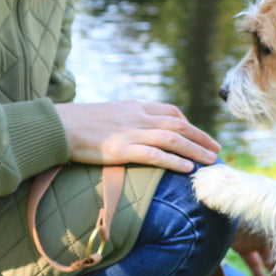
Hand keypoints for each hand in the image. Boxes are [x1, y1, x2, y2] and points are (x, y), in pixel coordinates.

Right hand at [55, 100, 219, 171]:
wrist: (56, 126)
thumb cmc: (78, 124)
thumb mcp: (108, 115)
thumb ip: (127, 120)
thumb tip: (141, 132)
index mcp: (134, 106)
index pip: (171, 112)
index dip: (190, 125)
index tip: (202, 137)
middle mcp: (137, 116)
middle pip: (179, 125)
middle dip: (202, 138)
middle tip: (218, 150)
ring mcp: (130, 132)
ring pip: (173, 139)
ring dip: (196, 150)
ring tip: (212, 161)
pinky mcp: (122, 149)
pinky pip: (155, 155)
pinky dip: (174, 161)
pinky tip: (188, 169)